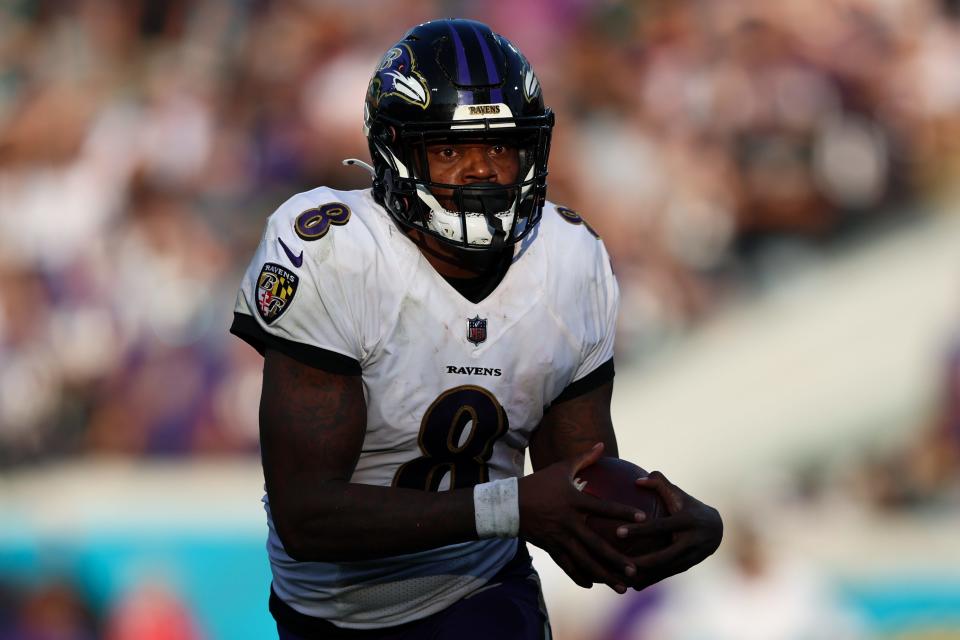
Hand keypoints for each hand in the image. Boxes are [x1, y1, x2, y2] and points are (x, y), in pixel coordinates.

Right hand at [518, 443, 645, 592]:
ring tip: (621, 587)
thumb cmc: (539, 483)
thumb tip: (601, 444)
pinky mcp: (551, 548)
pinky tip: (592, 585)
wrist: (509, 504)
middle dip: (616, 559)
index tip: (642, 519)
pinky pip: (567, 565)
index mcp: (574, 501)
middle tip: (635, 570)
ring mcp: (559, 538)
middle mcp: (568, 522)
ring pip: (584, 561)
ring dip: (603, 575)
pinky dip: (579, 576)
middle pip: (596, 544)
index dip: (623, 512)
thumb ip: (583, 458)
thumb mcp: (561, 468)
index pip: (603, 507)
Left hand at [616, 470, 722, 589]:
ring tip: (622, 578)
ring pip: (665, 570)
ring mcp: (691, 557)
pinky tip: (632, 586)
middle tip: (618, 563)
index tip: (618, 532)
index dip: (639, 529)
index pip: (659, 526)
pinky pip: (667, 575)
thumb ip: (658, 483)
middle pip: (664, 556)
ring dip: (644, 576)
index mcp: (686, 521)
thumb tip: (636, 480)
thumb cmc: (689, 506)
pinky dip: (651, 581)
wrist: (718, 529)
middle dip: (641, 562)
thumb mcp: (678, 493)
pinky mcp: (688, 566)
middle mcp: (691, 541)